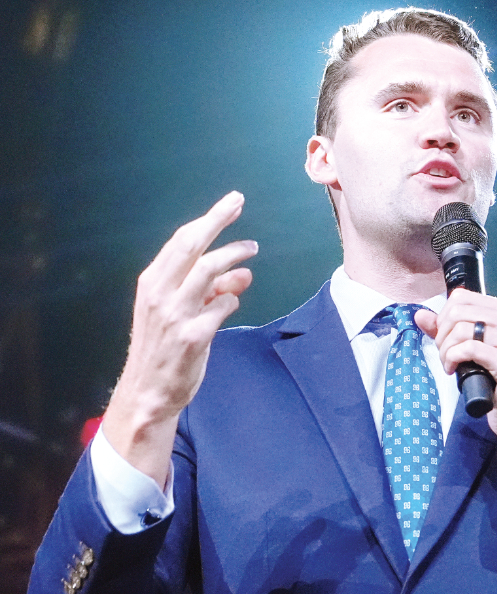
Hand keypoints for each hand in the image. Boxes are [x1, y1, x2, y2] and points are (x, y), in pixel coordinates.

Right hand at [102, 191, 256, 486]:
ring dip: (233, 256)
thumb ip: (209, 291)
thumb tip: (242, 272)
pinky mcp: (193, 336)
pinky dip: (232, 299)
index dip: (208, 219)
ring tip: (251, 249)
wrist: (149, 391)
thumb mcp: (179, 313)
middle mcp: (160, 293)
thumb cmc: (164, 347)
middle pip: (193, 246)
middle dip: (218, 220)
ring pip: (209, 271)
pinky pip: (222, 306)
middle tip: (238, 203)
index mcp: (152, 283)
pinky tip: (233, 301)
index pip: (181, 241)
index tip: (231, 203)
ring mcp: (175, 314)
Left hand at [415, 288, 496, 488]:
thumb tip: (421, 316)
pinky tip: (453, 370)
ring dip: (446, 350)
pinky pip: (469, 349)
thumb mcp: (471, 350)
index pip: (461, 297)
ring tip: (449, 364)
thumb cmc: (496, 382)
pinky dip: (452, 359)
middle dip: (442, 334)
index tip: (443, 338)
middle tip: (444, 354)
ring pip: (461, 330)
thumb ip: (446, 331)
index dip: (443, 317)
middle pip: (459, 312)